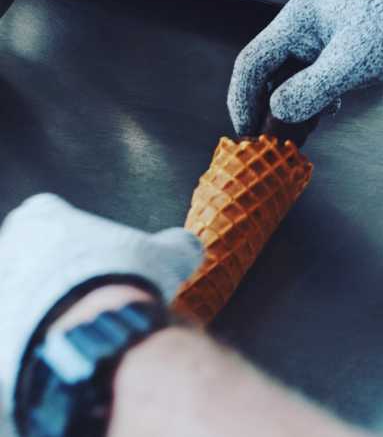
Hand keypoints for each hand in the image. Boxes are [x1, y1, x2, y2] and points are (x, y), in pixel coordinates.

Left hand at [0, 193, 202, 417]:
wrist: (95, 333)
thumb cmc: (124, 279)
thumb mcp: (165, 255)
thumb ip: (176, 245)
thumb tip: (188, 245)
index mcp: (42, 219)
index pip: (43, 211)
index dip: (65, 227)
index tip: (84, 244)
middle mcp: (11, 253)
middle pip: (26, 254)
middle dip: (51, 269)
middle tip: (82, 287)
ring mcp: (1, 297)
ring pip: (18, 294)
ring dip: (41, 305)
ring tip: (77, 321)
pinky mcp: (0, 340)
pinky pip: (17, 335)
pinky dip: (37, 339)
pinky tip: (67, 346)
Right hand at [228, 0, 382, 135]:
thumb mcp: (355, 61)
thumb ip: (312, 88)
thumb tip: (278, 112)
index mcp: (296, 24)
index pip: (251, 64)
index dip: (242, 101)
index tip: (246, 132)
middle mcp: (300, 33)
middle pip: (264, 75)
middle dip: (263, 109)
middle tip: (268, 140)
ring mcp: (316, 43)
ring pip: (287, 82)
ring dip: (288, 109)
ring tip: (297, 132)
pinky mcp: (332, 54)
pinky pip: (309, 82)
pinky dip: (311, 102)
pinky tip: (326, 111)